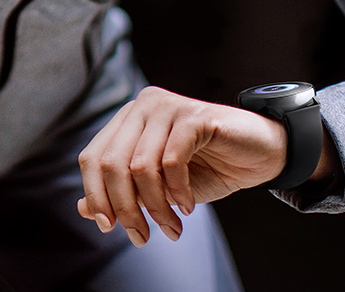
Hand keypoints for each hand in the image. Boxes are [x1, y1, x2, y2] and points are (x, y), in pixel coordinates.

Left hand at [74, 85, 291, 247]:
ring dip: (156, 207)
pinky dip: (177, 191)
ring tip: (172, 227)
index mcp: (127, 120)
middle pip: (111, 164)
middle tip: (142, 237)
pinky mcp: (194, 116)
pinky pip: (171, 161)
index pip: (92, 158)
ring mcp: (167, 107)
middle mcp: (142, 107)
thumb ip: (123, 192)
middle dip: (125, 208)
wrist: (260, 155)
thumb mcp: (158, 188)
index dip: (95, 195)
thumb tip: (84, 209)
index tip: (108, 227)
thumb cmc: (207, 168)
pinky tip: (188, 206)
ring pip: (140, 167)